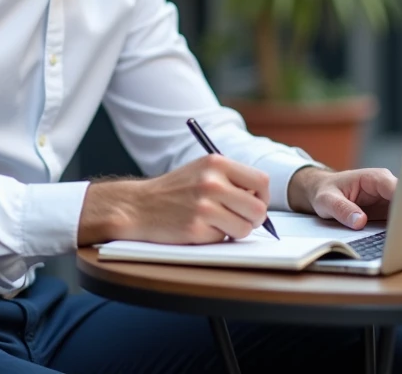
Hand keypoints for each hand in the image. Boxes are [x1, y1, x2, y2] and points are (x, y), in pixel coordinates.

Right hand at [77, 156, 269, 245]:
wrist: (139, 206)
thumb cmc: (175, 190)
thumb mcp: (202, 171)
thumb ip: (231, 179)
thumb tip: (262, 200)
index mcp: (216, 163)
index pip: (261, 181)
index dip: (262, 196)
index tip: (253, 202)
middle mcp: (212, 182)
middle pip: (258, 209)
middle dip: (252, 219)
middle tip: (238, 219)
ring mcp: (203, 206)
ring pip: (245, 228)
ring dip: (235, 230)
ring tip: (217, 223)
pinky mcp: (195, 229)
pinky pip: (223, 238)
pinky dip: (215, 237)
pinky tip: (199, 228)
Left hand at [287, 166, 396, 229]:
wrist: (322, 191)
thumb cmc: (325, 191)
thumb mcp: (327, 200)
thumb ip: (342, 209)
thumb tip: (360, 222)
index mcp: (375, 178)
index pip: (398, 189)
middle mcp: (387, 188)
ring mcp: (389, 201)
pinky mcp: (388, 213)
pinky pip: (398, 223)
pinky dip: (400, 232)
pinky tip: (398, 245)